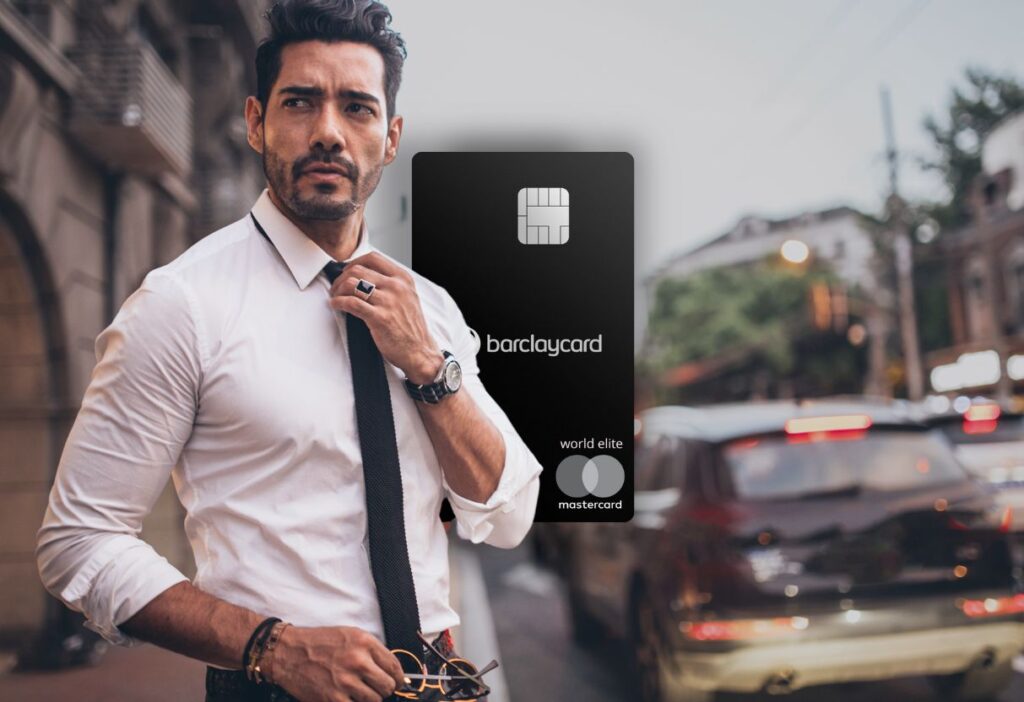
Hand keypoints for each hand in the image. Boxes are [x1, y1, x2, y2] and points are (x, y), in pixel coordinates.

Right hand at [267, 625, 406, 701]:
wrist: (289, 652)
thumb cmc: (319, 643)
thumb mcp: (350, 635)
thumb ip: (371, 651)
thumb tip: (390, 669)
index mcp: (364, 643)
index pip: (394, 666)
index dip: (399, 677)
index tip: (398, 682)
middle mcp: (358, 661)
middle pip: (388, 686)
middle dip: (385, 689)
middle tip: (377, 688)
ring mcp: (346, 681)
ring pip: (375, 700)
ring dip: (370, 698)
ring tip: (359, 691)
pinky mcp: (334, 699)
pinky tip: (348, 697)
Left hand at [328, 252, 442, 383]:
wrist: (420, 351)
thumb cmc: (411, 327)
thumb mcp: (407, 297)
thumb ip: (390, 284)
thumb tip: (364, 276)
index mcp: (403, 279)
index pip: (373, 258)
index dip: (354, 263)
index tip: (347, 272)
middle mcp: (396, 287)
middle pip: (358, 270)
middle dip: (341, 278)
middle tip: (337, 288)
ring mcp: (388, 302)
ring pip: (352, 284)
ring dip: (337, 290)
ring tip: (335, 297)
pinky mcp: (380, 318)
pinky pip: (351, 303)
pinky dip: (338, 302)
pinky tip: (335, 305)